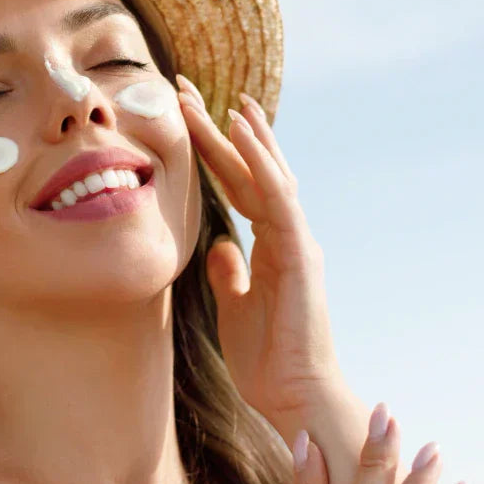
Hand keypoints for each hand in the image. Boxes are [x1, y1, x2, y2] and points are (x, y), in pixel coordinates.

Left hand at [175, 74, 341, 418]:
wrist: (293, 395)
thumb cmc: (267, 358)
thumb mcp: (234, 306)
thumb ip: (228, 273)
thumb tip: (218, 246)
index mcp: (270, 244)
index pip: (236, 184)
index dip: (211, 149)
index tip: (183, 115)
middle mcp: (286, 233)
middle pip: (249, 169)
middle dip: (219, 128)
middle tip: (186, 88)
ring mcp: (296, 240)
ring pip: (268, 174)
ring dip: (242, 134)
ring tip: (220, 96)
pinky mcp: (300, 253)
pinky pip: (279, 198)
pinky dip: (262, 163)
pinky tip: (244, 134)